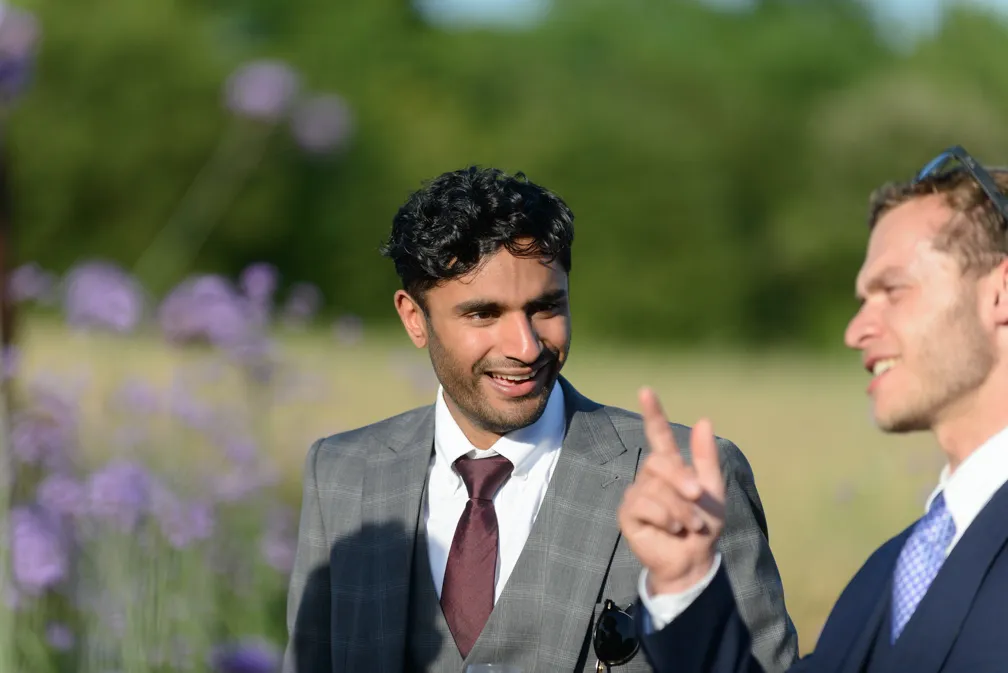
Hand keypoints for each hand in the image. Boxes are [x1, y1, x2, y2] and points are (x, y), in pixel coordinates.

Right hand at [617, 387, 725, 594]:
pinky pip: (645, 505)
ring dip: (681, 510)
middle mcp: (650, 477)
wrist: (694, 559)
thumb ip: (706, 457)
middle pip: (659, 463)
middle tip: (697, 498)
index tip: (646, 390)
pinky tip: (671, 530)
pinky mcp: (628, 514)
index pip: (657, 434)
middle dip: (682, 481)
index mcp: (671, 467)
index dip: (653, 413)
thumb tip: (704, 420)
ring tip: (690, 526)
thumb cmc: (704, 526)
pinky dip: (666, 519)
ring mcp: (637, 494)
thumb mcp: (713, 490)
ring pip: (656, 488)